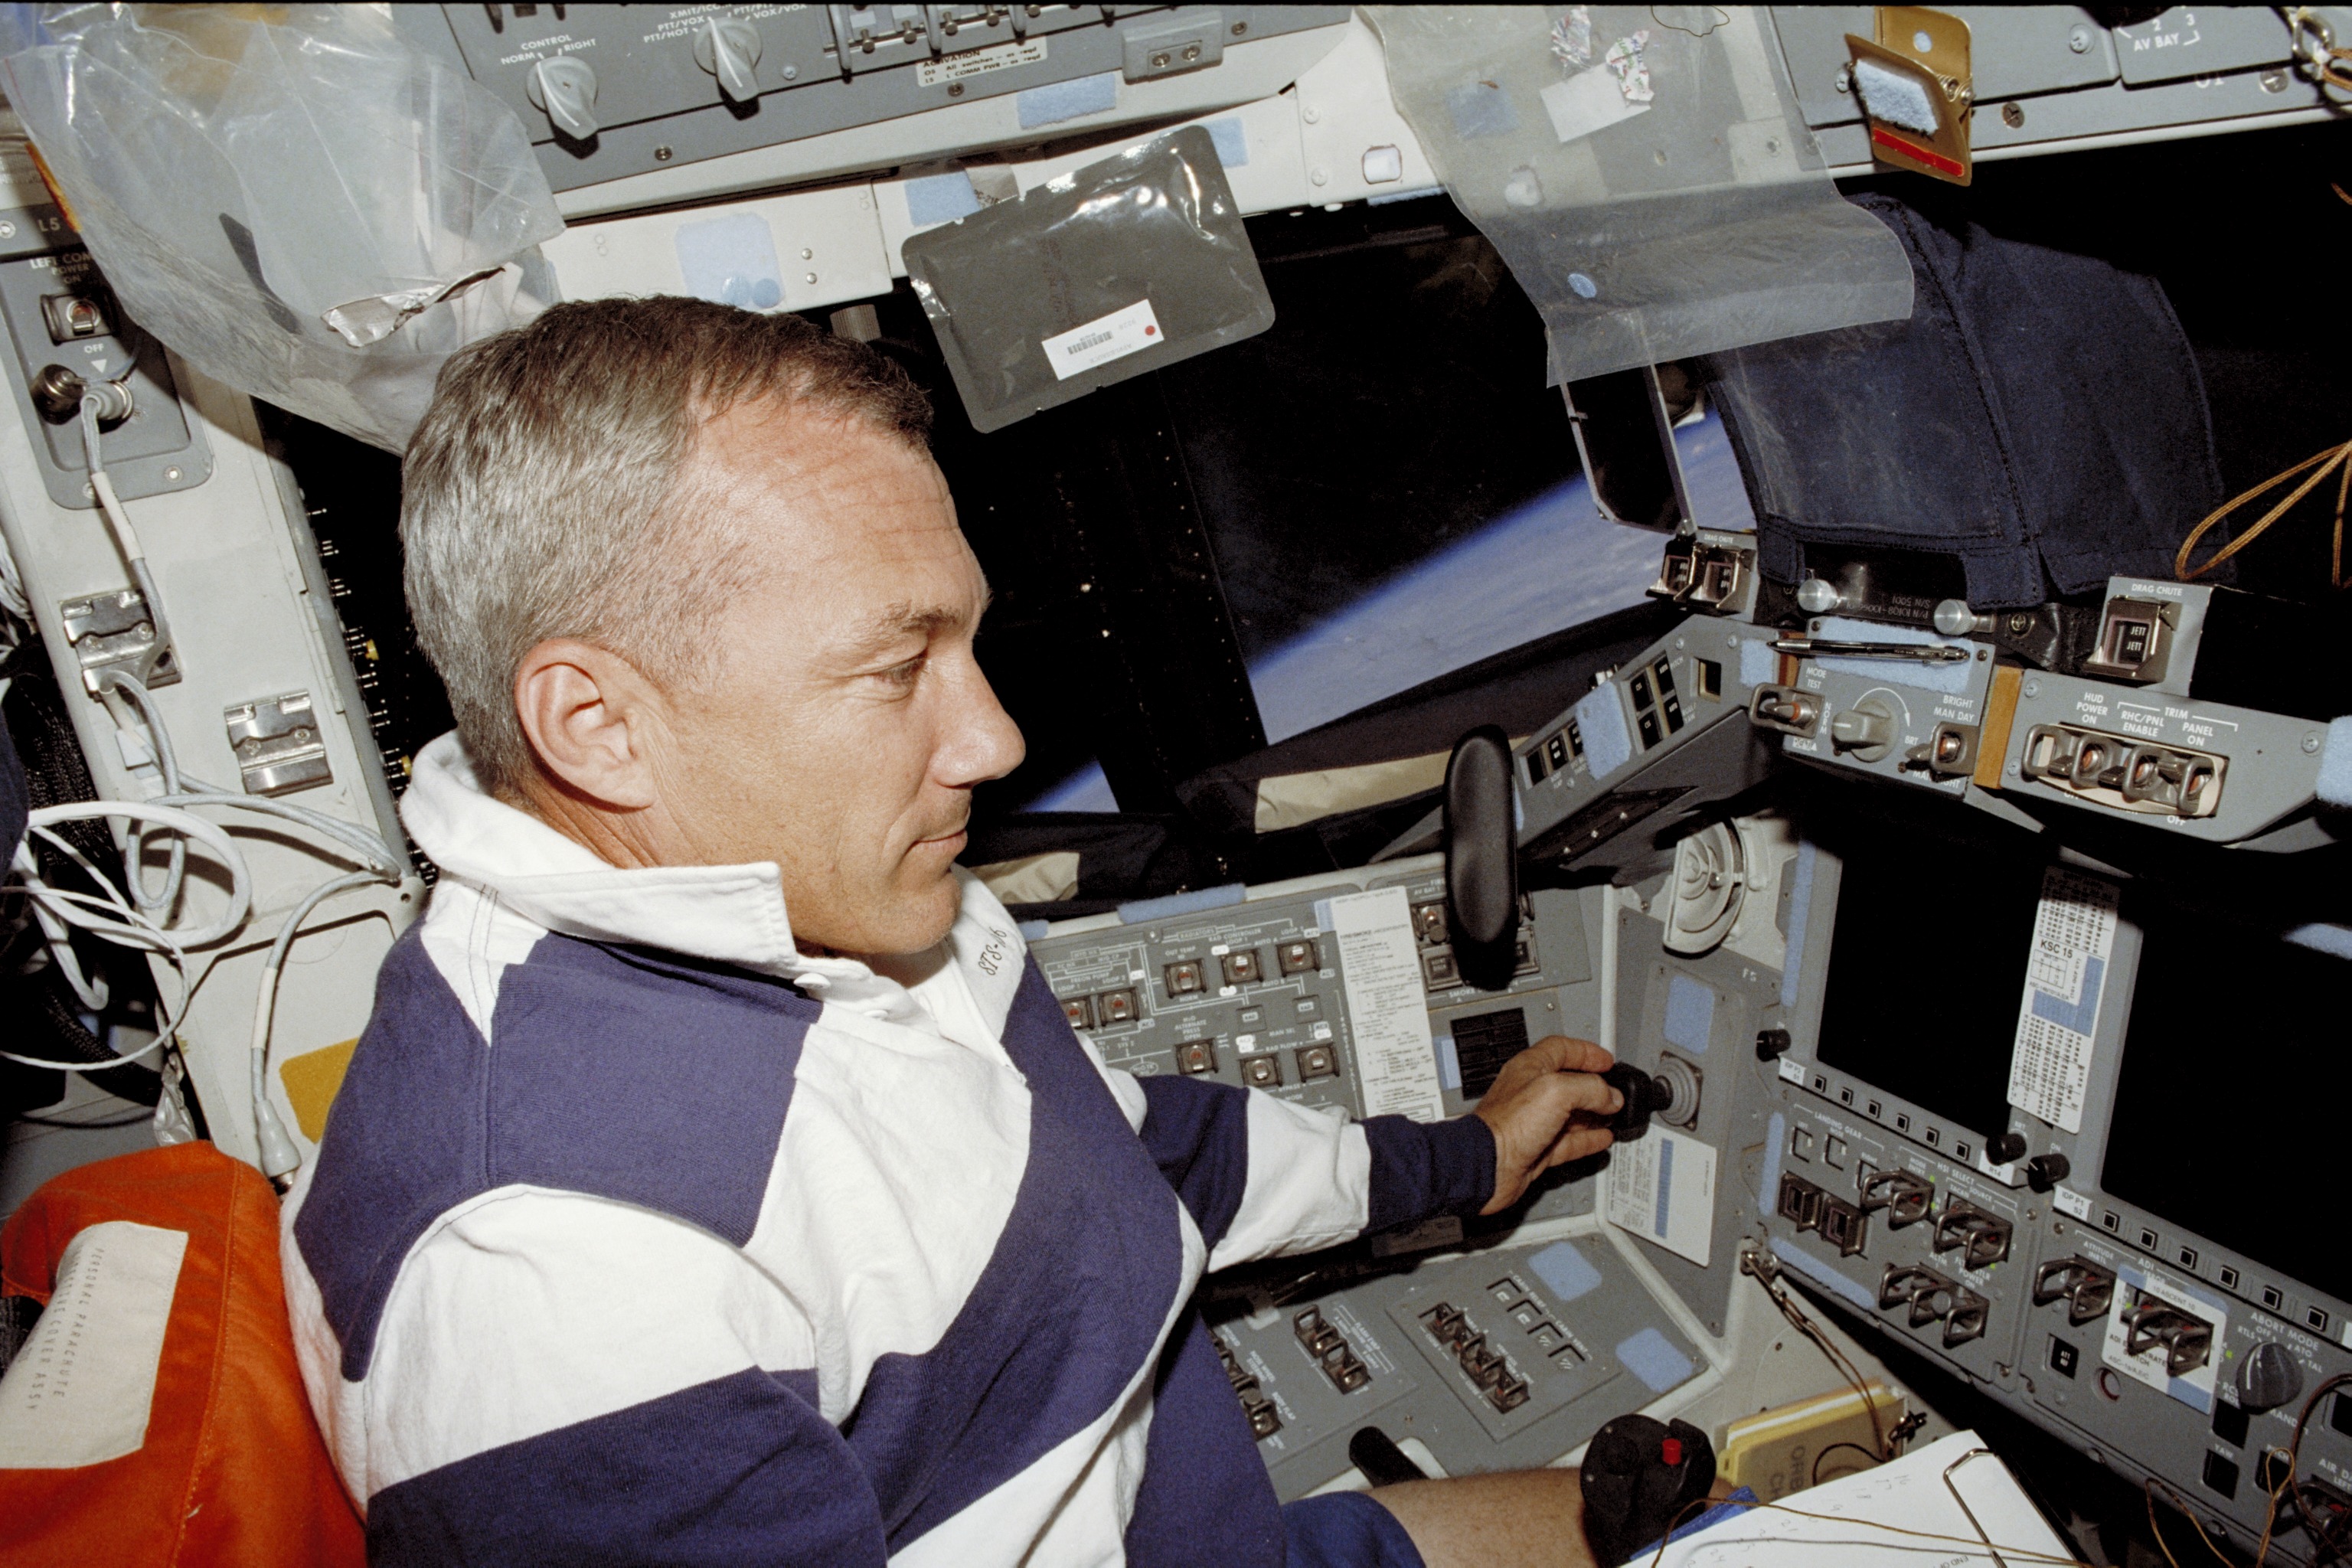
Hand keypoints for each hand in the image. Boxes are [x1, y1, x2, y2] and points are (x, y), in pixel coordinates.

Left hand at [1472, 1037, 1621, 1214]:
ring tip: (1615, 1113)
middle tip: (1615, 1091)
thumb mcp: (1556, 1091)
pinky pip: (1569, 1141)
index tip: (1606, 1060)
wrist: (1488, 1166)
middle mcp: (1530, 1094)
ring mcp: (1534, 1123)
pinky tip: (1602, 1138)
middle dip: (1595, 1086)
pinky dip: (1588, 1139)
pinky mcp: (1537, 1150)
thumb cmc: (1506, 1125)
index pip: (1561, 1049)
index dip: (1586, 1052)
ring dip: (1595, 1113)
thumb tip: (1610, 1096)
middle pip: (1569, 1083)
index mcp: (1529, 1069)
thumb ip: (1590, 1088)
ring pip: (1571, 1114)